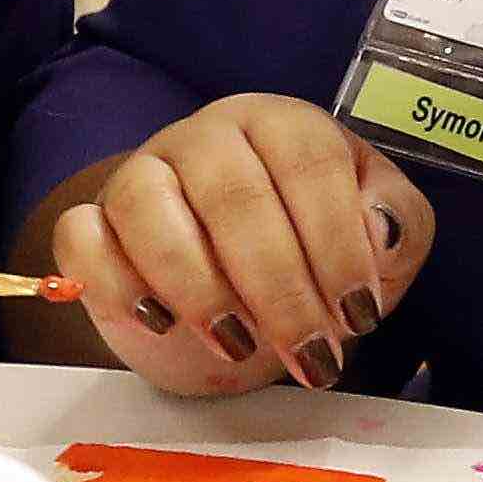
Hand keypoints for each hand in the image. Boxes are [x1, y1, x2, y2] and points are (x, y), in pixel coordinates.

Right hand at [41, 98, 422, 396]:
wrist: (235, 306)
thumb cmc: (312, 261)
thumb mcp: (381, 247)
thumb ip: (399, 226)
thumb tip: (380, 231)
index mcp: (282, 126)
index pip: (308, 161)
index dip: (337, 241)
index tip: (358, 315)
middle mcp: (207, 138)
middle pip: (233, 195)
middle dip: (279, 287)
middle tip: (311, 355)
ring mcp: (141, 175)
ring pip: (149, 207)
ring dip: (200, 287)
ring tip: (239, 342)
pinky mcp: (92, 225)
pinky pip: (83, 238)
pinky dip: (116, 283)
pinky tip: (160, 323)